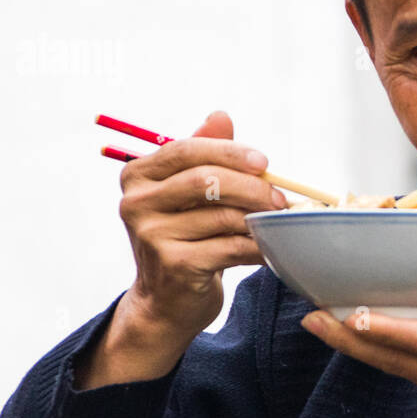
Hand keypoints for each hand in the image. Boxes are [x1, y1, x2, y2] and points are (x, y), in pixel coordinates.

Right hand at [117, 110, 288, 339]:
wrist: (166, 301)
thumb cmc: (184, 238)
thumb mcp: (189, 194)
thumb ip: (204, 154)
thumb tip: (221, 116)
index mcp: (138, 176)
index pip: (187, 150)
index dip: (230, 152)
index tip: (264, 162)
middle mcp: (136, 203)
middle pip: (204, 180)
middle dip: (251, 186)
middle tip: (280, 198)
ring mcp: (151, 236)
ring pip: (221, 216)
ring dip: (258, 218)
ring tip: (278, 223)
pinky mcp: (174, 265)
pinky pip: (229, 247)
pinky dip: (257, 247)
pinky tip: (270, 248)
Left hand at [300, 190, 416, 417]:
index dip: (382, 329)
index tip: (346, 313)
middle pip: (390, 359)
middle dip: (345, 338)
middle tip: (310, 315)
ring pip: (391, 368)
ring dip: (354, 347)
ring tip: (320, 322)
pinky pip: (404, 373)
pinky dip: (377, 354)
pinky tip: (358, 337)